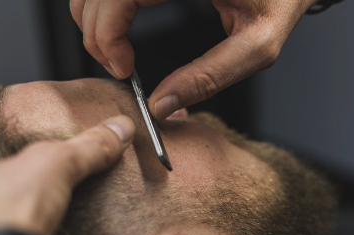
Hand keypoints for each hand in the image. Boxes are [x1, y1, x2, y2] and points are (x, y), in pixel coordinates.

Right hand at [71, 0, 317, 118]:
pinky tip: (121, 25)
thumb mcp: (258, 45)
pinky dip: (104, 6)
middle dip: (96, 34)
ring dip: (94, 19)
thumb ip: (210, 77)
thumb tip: (161, 105)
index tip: (123, 68)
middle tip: (118, 66)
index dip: (107, 35)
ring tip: (117, 49)